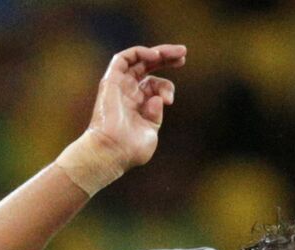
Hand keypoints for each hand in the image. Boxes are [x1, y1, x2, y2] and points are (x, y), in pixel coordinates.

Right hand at [82, 44, 185, 171]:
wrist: (112, 151)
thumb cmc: (131, 149)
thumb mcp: (151, 132)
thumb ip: (156, 115)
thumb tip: (158, 99)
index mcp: (139, 104)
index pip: (155, 85)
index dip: (167, 86)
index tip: (170, 100)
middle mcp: (129, 92)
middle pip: (148, 67)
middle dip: (167, 59)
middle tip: (183, 54)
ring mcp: (120, 86)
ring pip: (138, 60)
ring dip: (157, 52)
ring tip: (176, 53)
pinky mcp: (111, 80)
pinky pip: (123, 58)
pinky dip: (140, 53)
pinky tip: (155, 55)